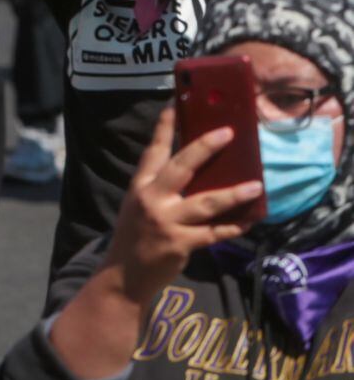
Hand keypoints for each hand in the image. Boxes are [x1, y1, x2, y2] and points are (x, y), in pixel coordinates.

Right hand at [101, 109, 264, 306]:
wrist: (123, 275)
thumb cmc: (135, 236)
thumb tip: (200, 173)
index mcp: (140, 186)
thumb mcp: (139, 205)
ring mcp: (166, 221)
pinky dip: (234, 227)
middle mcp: (152, 199)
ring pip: (206, 201)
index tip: (176, 103)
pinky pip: (215, 233)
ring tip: (257, 185)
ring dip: (234, 193)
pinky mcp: (180, 243)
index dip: (165, 126)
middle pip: (182, 167)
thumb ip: (161, 189)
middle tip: (228, 132)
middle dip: (206, 147)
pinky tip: (250, 220)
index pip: (154, 150)